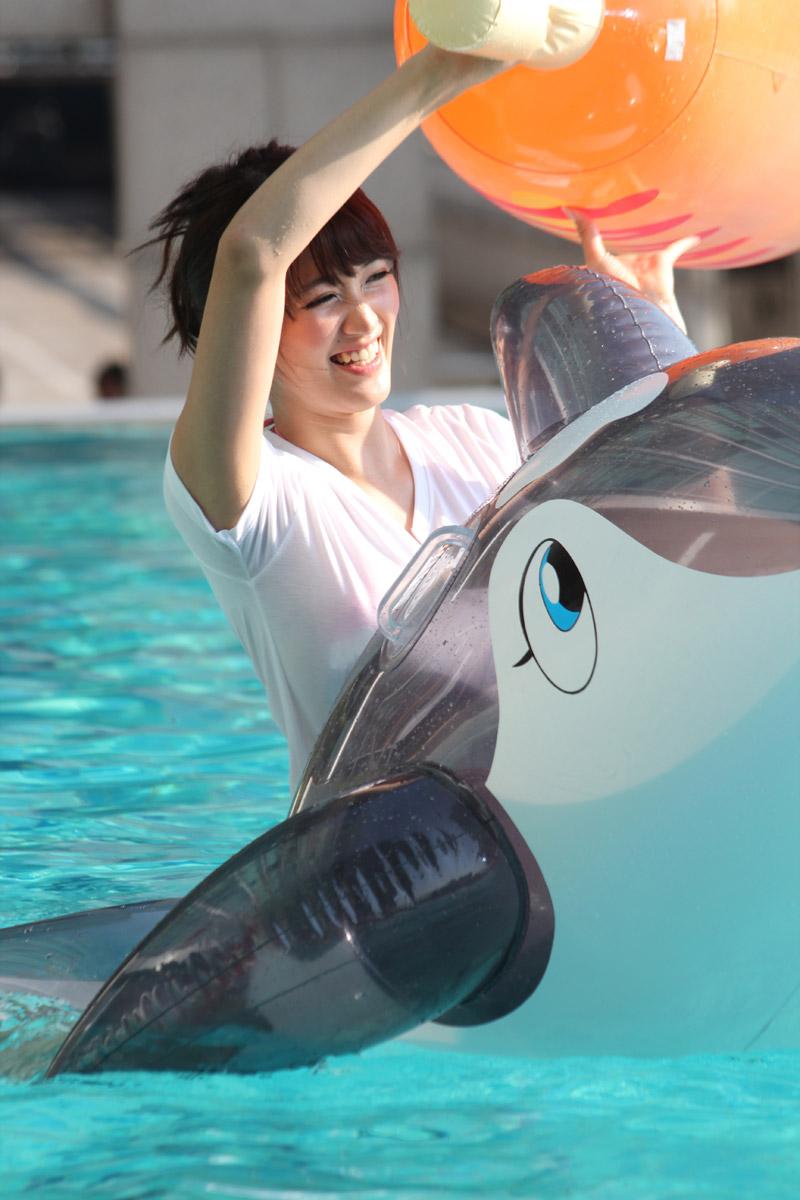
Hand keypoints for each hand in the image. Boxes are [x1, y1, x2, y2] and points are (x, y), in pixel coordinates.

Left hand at [569, 210, 698, 333]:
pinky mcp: (663, 262)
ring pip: (649, 249)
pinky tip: (695, 237)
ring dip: (651, 245)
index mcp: (607, 265)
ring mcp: (645, 264)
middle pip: (624, 249)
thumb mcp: (596, 258)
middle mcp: (625, 264)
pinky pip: (677, 248)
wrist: (641, 307)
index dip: (590, 239)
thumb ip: (587, 234)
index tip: (585, 224)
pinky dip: (686, 242)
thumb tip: (569, 208)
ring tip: (651, 235)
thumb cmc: (614, 287)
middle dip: (622, 242)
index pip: (596, 249)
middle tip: (620, 223)